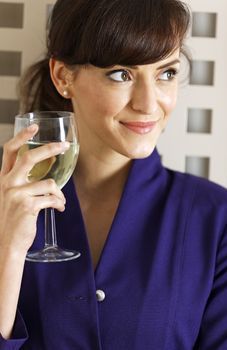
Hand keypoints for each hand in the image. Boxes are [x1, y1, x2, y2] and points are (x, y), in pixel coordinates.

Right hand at [0, 124, 67, 254]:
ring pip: (49, 183)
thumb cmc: (14, 219)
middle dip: (49, 149)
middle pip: (29, 157)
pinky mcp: (28, 206)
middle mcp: (8, 183)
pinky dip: (59, 203)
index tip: (34, 126)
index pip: (9, 151)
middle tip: (64, 145)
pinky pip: (52, 198)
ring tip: (60, 202)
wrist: (8, 243)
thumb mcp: (13, 197)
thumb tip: (51, 178)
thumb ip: (24, 183)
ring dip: (59, 193)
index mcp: (4, 178)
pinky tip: (59, 209)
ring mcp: (16, 194)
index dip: (22, 136)